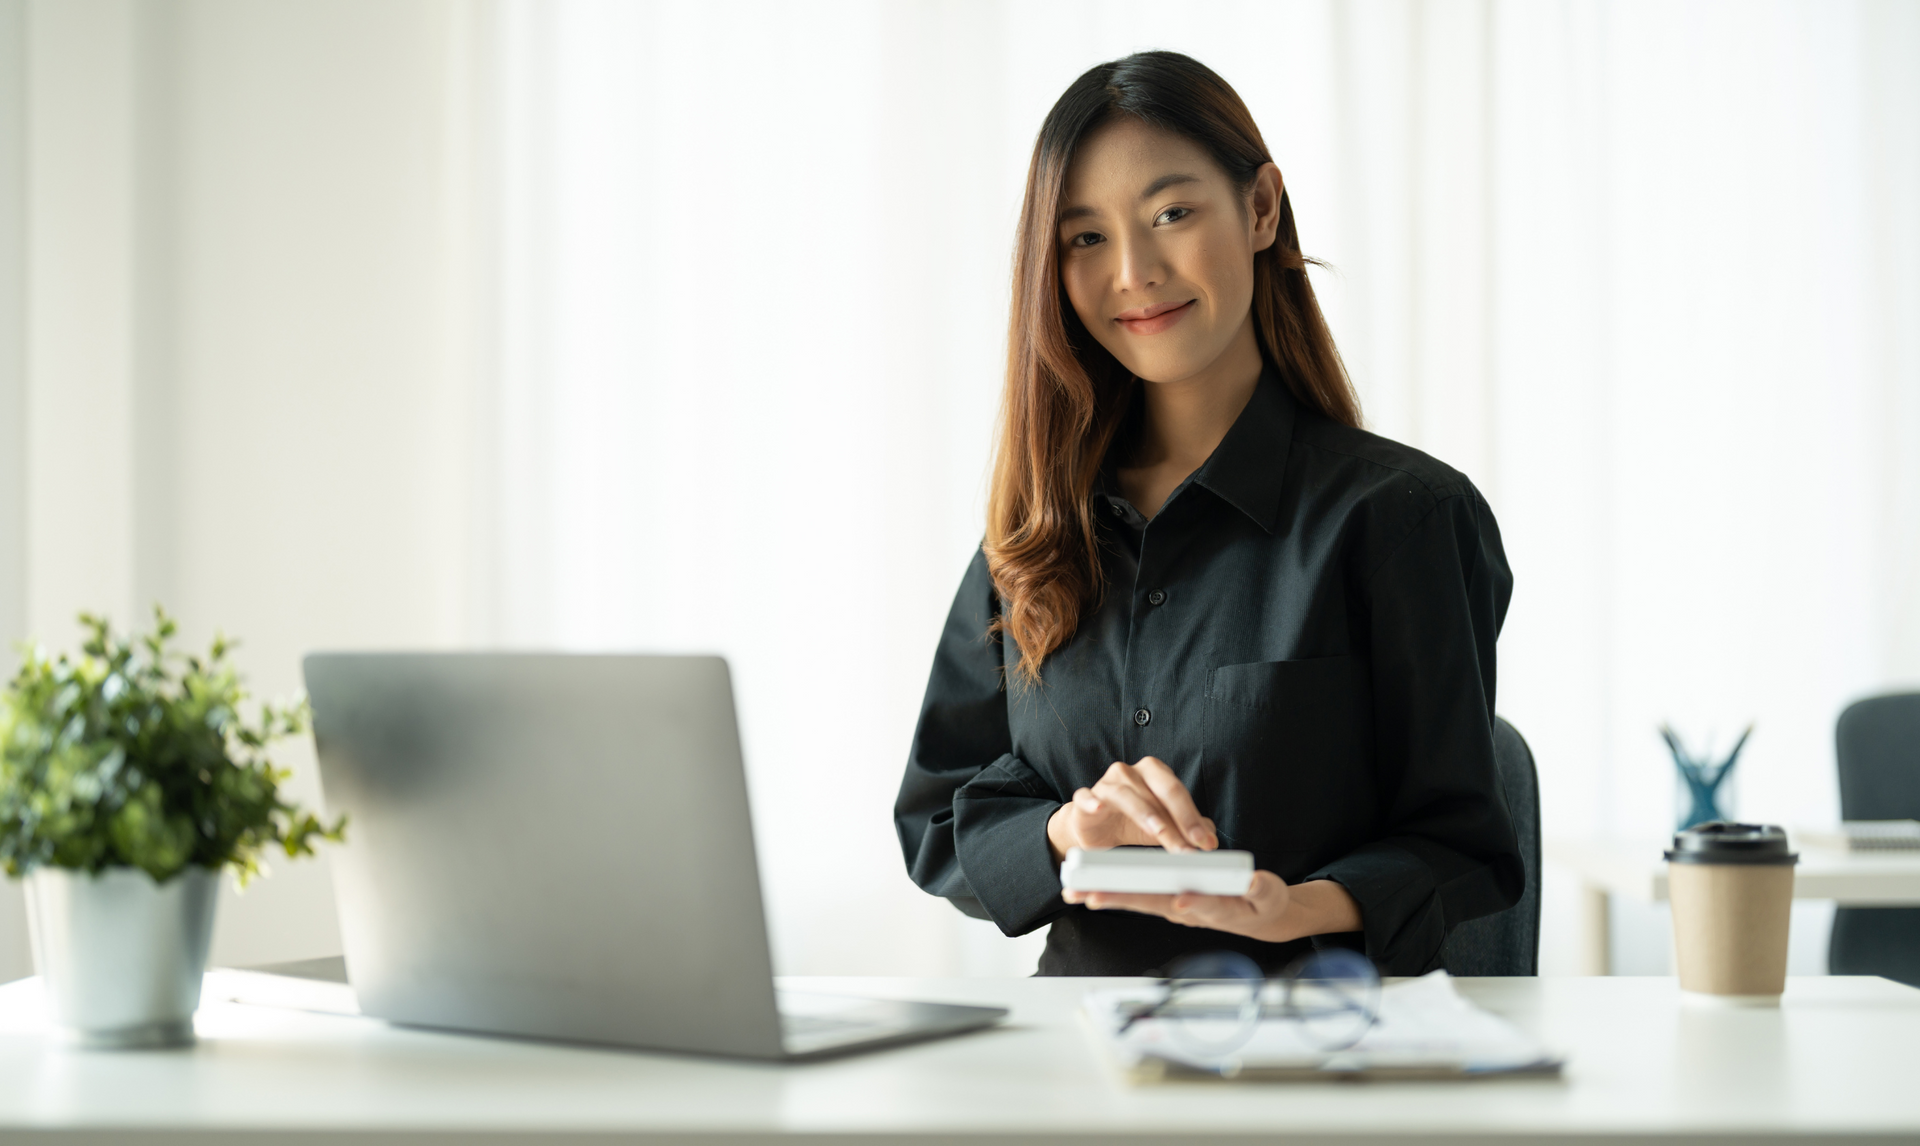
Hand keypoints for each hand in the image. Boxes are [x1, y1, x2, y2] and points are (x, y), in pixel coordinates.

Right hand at [1045, 756, 1217, 861]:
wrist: (1094, 827)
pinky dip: (1091, 801)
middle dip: (1178, 819)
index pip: (1179, 793)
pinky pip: (1086, 796)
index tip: (1207, 844)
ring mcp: (1106, 783)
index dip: (1194, 819)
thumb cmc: (1132, 823)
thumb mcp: (1164, 829)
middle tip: (1189, 845)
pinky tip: (1098, 809)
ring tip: (1160, 833)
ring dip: (1146, 814)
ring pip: (1128, 794)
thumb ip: (1187, 830)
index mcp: (1155, 773)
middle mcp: (1132, 772)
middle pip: (1160, 789)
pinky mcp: (1084, 797)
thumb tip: (1211, 836)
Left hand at [1061, 873, 1360, 945]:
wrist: (1260, 916)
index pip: (1196, 904)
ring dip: (1108, 896)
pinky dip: (1116, 891)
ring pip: (1139, 900)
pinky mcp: (1170, 899)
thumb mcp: (1270, 896)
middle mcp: (1189, 909)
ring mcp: (1176, 906)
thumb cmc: (1264, 905)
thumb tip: (1252, 882)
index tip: (1174, 900)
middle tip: (1091, 897)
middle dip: (1121, 899)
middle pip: (1152, 903)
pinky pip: (1140, 894)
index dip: (1185, 902)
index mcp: (1215, 908)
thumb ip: (1261, 890)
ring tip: (1077, 894)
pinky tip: (1091, 890)